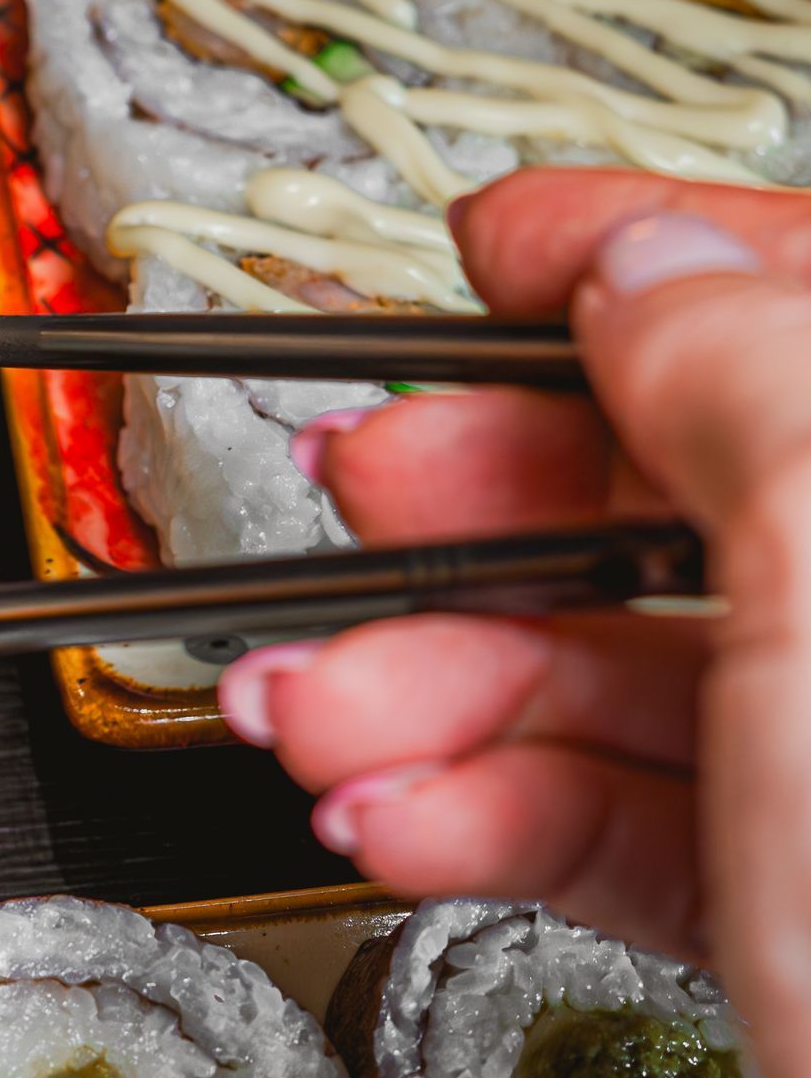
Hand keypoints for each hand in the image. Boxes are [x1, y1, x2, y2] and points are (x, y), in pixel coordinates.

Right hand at [218, 168, 810, 1077]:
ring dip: (438, 691)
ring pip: (644, 680)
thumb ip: (737, 375)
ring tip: (315, 711)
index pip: (807, 311)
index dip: (642, 257)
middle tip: (366, 493)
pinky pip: (638, 826)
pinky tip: (396, 812)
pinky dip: (495, 816)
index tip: (495, 251)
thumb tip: (641, 260)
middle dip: (486, 511)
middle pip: (702, 500)